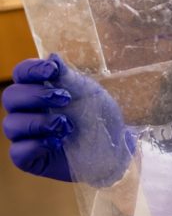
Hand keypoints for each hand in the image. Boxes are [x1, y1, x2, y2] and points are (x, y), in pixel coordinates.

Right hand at [2, 54, 132, 186]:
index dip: (31, 70)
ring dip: (40, 122)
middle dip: (36, 96)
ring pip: (11, 124)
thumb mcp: (88, 94)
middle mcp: (28, 111)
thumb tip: (52, 57)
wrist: (116, 147)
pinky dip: (35, 145)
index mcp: (40, 90)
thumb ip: (68, 78)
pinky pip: (18, 152)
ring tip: (66, 125)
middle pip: (11, 96)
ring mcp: (27, 135)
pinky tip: (57, 143)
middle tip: (64, 99)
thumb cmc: (99, 117)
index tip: (51, 71)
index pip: (21, 74)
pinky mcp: (31, 158)